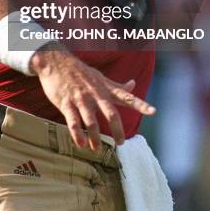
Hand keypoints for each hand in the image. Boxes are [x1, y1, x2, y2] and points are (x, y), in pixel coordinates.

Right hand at [30, 48, 155, 150]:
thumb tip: (134, 84)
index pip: (126, 96)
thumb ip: (117, 85)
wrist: (55, 61)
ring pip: (91, 121)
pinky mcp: (66, 103)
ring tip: (96, 149)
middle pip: (111, 113)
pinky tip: (80, 144)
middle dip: (117, 129)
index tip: (153, 111)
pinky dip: (77, 134)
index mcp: (105, 88)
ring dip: (95, 137)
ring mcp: (81, 99)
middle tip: (121, 143)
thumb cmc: (79, 71)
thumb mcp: (100, 77)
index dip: (140, 104)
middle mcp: (95, 94)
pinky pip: (73, 121)